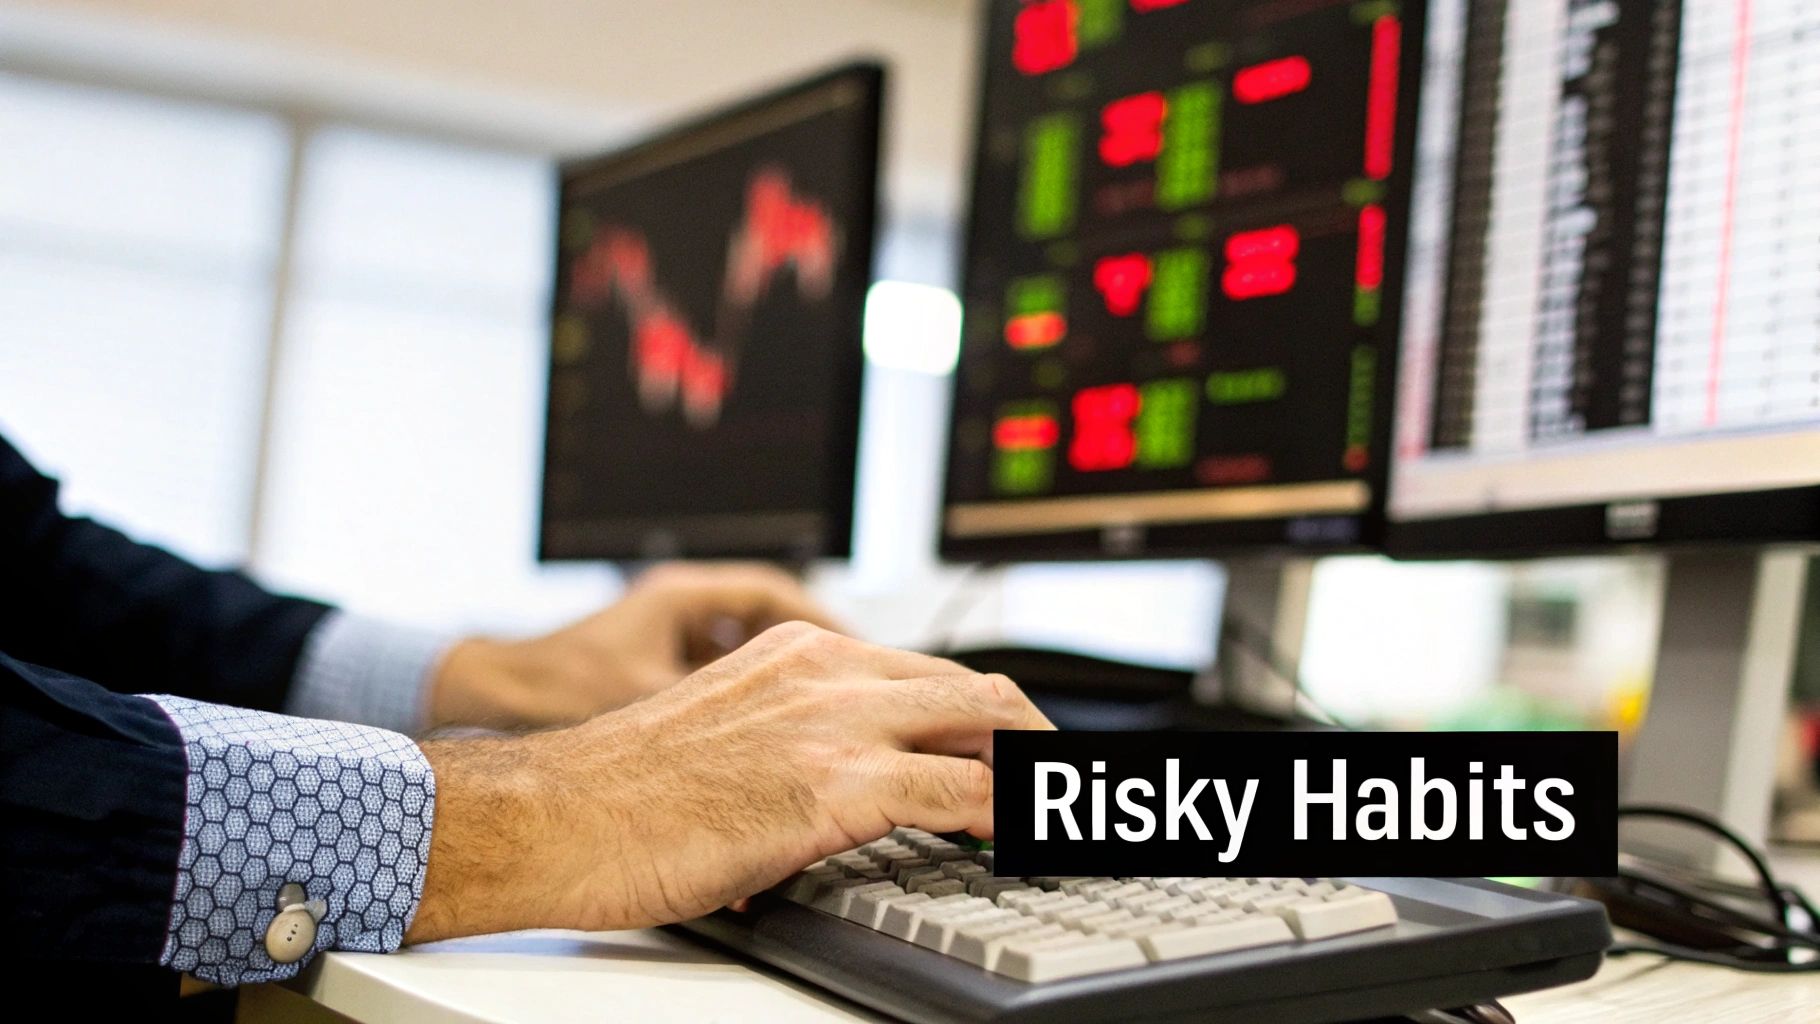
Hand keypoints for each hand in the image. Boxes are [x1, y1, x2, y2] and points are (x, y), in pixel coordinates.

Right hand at [406, 621, 1051, 941]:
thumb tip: (842, 792)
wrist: (553, 814)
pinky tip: (1019, 835)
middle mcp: (825, 669)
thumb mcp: (724, 734)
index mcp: (799, 652)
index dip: (991, 714)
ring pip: (985, 721)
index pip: (929, 672)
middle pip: (975, 686)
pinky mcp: (833, 783)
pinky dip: (1007, 810)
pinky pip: (959, 788)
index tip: (1018, 750)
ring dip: (1036, 769)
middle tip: (1060, 779)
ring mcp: (833, 720)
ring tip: (1060, 809)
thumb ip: (795, 741)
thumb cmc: (618, 790)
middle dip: (1033, 733)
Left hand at [427, 563, 837, 729]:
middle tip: (854, 694)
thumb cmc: (547, 689)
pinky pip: (715, 683)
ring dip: (778, 688)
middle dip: (814, 657)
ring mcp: (660, 640)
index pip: (780, 595)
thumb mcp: (652, 695)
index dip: (828, 624)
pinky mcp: (647, 672)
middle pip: (771, 624)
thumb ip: (719, 704)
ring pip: (744, 656)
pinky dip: (743, 710)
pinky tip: (757, 749)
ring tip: (814, 725)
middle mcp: (674, 610)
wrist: (483, 699)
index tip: (863, 657)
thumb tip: (785, 732)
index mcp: (682, 597)